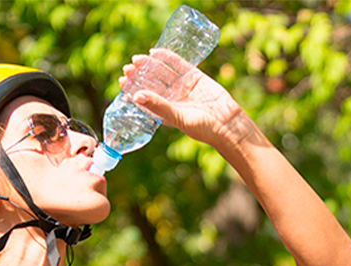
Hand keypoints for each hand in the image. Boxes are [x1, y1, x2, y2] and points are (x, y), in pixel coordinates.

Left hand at [120, 49, 252, 149]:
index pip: (144, 97)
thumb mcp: (177, 117)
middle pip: (151, 83)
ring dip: (149, 65)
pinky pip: (178, 64)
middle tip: (128, 68)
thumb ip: (158, 105)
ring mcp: (183, 86)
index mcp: (165, 111)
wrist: (228, 124)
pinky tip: (155, 52)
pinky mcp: (195, 77)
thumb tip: (136, 96)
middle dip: (139, 75)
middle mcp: (172, 98)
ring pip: (162, 72)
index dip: (132, 88)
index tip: (122, 81)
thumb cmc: (202, 127)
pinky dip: (167, 57)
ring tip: (137, 60)